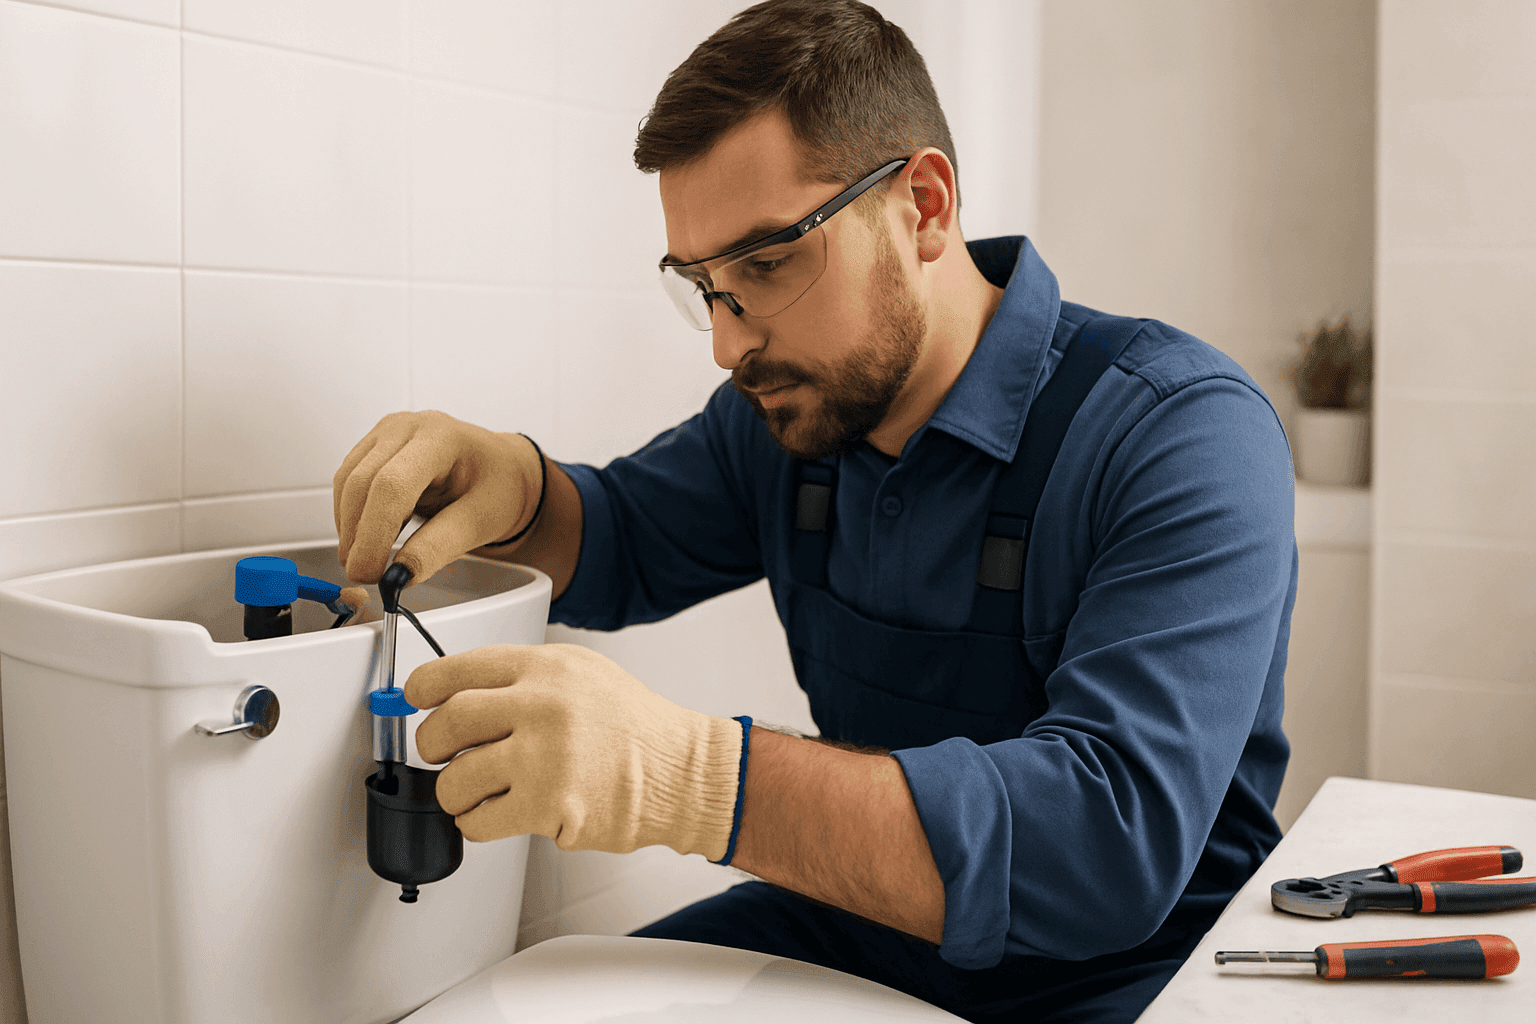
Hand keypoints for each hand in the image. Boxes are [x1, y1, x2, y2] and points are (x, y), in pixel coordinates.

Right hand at [333, 410, 540, 583]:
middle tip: (365, 575)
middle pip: (362, 483)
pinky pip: (348, 482)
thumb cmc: (499, 487)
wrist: (503, 471)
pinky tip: (368, 538)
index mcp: (442, 438)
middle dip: (358, 536)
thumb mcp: (481, 521)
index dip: (375, 534)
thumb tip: (400, 575)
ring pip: (347, 483)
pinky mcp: (375, 447)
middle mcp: (409, 427)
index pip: (393, 485)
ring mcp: (388, 433)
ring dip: (350, 528)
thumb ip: (439, 547)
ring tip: (368, 561)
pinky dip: (352, 516)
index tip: (370, 572)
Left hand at [405, 644, 742, 856]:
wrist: (681, 773)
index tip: (415, 700)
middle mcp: (542, 706)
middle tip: (441, 753)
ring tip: (475, 791)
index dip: (423, 688)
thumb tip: (457, 693)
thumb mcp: (583, 675)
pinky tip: (497, 814)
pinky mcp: (549, 806)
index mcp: (547, 669)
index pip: (458, 670)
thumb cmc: (634, 728)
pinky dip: (477, 823)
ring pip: (455, 780)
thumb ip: (524, 679)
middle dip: (431, 744)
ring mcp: (544, 757)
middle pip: (447, 723)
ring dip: (455, 791)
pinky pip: (480, 821)